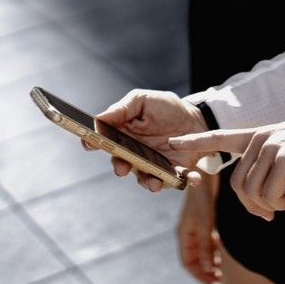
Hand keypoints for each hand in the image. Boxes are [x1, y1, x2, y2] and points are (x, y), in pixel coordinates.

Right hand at [80, 88, 208, 190]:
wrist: (194, 118)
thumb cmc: (166, 108)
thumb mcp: (143, 101)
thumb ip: (122, 109)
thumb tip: (98, 118)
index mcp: (123, 135)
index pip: (103, 142)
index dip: (93, 142)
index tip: (90, 143)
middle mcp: (134, 154)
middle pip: (121, 164)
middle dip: (120, 167)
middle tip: (123, 166)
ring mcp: (151, 166)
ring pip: (145, 179)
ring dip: (150, 182)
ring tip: (156, 182)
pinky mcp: (172, 173)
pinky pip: (176, 180)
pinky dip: (184, 181)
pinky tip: (194, 178)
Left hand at [169, 112, 284, 220]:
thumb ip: (269, 161)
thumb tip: (256, 192)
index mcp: (260, 133)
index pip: (221, 136)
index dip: (196, 141)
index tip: (173, 141)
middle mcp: (262, 138)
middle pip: (238, 183)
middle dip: (252, 206)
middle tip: (272, 212)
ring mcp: (272, 147)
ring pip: (250, 192)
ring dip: (266, 207)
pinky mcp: (284, 160)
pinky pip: (268, 196)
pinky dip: (278, 205)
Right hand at [177, 171, 220, 283]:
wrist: (205, 174)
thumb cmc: (202, 198)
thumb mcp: (205, 223)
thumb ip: (205, 247)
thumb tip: (207, 269)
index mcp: (184, 235)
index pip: (188, 262)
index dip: (198, 274)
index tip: (211, 282)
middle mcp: (188, 232)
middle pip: (195, 258)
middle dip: (205, 270)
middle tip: (218, 278)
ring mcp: (196, 226)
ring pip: (202, 250)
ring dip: (210, 260)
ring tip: (221, 268)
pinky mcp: (204, 220)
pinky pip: (207, 240)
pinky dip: (213, 248)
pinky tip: (221, 251)